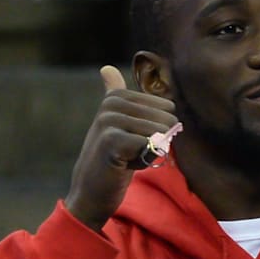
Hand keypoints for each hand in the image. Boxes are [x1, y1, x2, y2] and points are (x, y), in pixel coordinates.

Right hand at [64, 65, 177, 231]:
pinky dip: (143, 161)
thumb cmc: (111, 158)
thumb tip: (105, 67)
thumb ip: (115, 96)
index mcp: (118, 95)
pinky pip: (150, 145)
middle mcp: (112, 103)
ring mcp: (109, 119)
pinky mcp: (111, 139)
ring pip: (160, 132)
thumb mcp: (117, 124)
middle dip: (156, 142)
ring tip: (125, 158)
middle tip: (129, 152)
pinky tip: (122, 165)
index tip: (133, 141)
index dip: (158, 130)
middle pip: (166, 118)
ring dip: (149, 153)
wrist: (91, 191)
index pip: (167, 106)